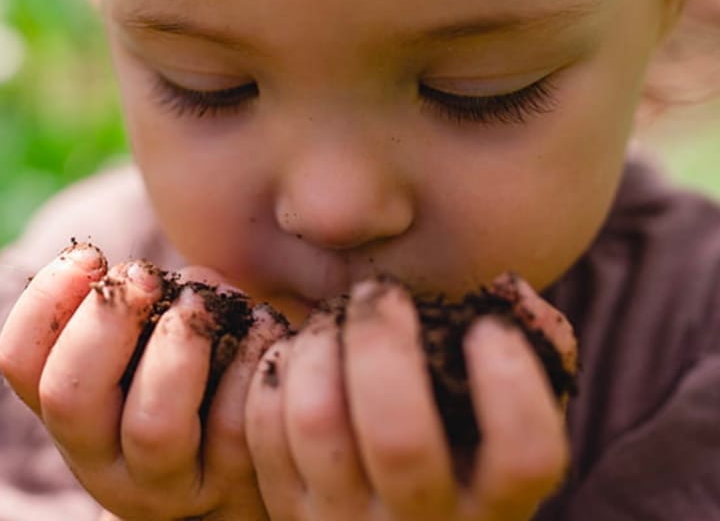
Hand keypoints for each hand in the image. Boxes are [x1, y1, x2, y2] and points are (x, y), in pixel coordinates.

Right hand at [0, 242, 289, 519]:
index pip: (18, 361)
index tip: (90, 255)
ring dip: (177, 346)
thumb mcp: (141, 344)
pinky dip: (247, 360)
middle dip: (106, 320)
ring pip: (152, 425)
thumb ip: (131, 306)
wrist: (245, 464)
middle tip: (146, 276)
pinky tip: (260, 323)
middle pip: (70, 396)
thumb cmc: (185, 378)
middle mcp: (100, 459)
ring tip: (200, 302)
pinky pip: (233, 425)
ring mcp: (164, 483)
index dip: (44, 298)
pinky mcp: (229, 485)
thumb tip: (156, 277)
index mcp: (66, 410)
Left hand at [244, 276, 577, 520]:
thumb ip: (530, 362)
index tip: (488, 327)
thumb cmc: (457, 467)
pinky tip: (297, 348)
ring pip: (317, 423)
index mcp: (495, 507)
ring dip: (319, 349)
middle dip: (382, 343)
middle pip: (398, 435)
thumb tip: (513, 292)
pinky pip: (262, 427)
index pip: (523, 456)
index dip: (510, 384)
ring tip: (332, 317)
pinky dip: (274, 371)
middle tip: (382, 294)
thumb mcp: (503, 436)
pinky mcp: (283, 507)